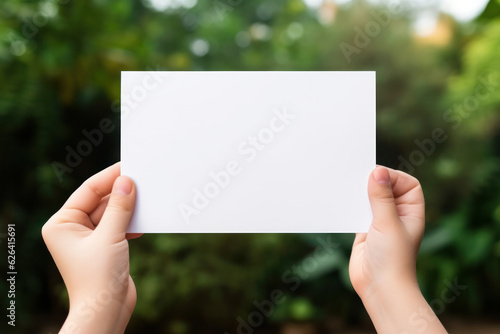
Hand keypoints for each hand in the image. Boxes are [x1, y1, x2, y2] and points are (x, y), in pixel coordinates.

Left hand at [42, 162, 140, 333]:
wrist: (106, 311)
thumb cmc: (98, 277)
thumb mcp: (110, 236)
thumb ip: (119, 207)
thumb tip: (127, 181)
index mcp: (62, 223)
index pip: (88, 190)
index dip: (109, 177)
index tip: (129, 166)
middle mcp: (72, 228)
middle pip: (100, 200)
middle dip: (121, 193)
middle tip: (143, 181)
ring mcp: (89, 238)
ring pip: (112, 212)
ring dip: (128, 208)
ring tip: (146, 200)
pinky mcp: (105, 246)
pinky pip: (118, 225)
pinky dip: (131, 222)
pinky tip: (143, 222)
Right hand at [349, 166, 445, 332]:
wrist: (379, 288)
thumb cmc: (393, 259)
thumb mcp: (388, 222)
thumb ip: (382, 196)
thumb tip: (378, 171)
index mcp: (412, 211)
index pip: (406, 183)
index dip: (393, 176)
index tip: (376, 174)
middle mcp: (397, 214)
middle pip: (386, 187)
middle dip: (372, 182)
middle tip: (357, 177)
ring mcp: (380, 221)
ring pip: (369, 198)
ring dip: (359, 194)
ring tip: (347, 188)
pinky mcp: (364, 229)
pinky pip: (356, 210)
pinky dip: (350, 205)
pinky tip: (341, 202)